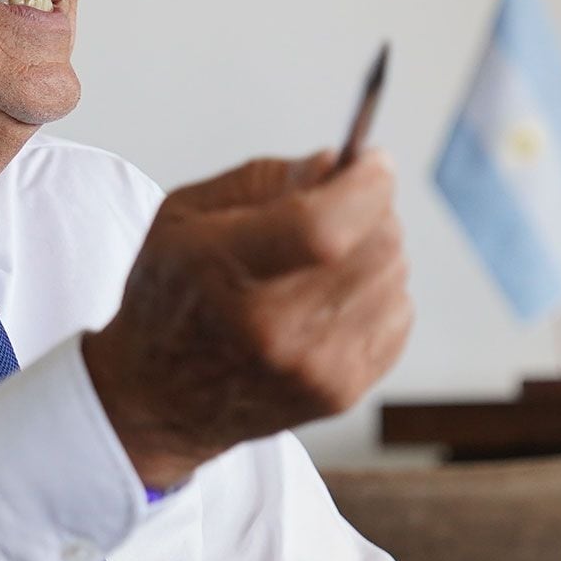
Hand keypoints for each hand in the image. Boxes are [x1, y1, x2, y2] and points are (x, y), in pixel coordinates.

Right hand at [83, 149, 411, 488]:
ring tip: (328, 259)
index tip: (373, 162)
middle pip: (374, 247)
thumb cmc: (172, 296)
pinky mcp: (341, 392)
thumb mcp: (188, 214)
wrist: (162, 398)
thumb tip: (340, 164)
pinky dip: (379, 293)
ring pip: (395, 276)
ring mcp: (311, 368)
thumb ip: (267, 180)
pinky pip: (399, 314)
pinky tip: (333, 298)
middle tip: (346, 204)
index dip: (365, 186)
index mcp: (223, 271)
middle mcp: (272, 329)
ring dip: (375, 251)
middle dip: (373, 209)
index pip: (322, 228)